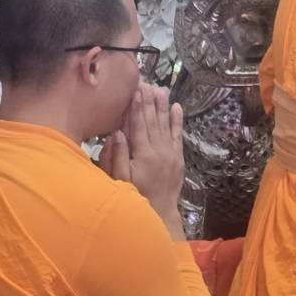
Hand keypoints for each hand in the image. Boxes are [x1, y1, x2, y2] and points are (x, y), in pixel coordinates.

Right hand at [100, 86, 186, 238]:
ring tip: (160, 89)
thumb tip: (117, 133)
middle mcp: (159, 150)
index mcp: (143, 154)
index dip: (137, 106)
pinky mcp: (178, 157)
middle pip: (152, 120)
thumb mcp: (121, 180)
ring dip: (162, 106)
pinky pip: (178, 135)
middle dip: (149, 101)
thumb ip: (117, 157)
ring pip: (165, 124)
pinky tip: (177, 107)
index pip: (139, 125)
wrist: (160, 212)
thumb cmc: (136, 196)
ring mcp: (170, 153)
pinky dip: (177, 120)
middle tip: (146, 83)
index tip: (135, 90)